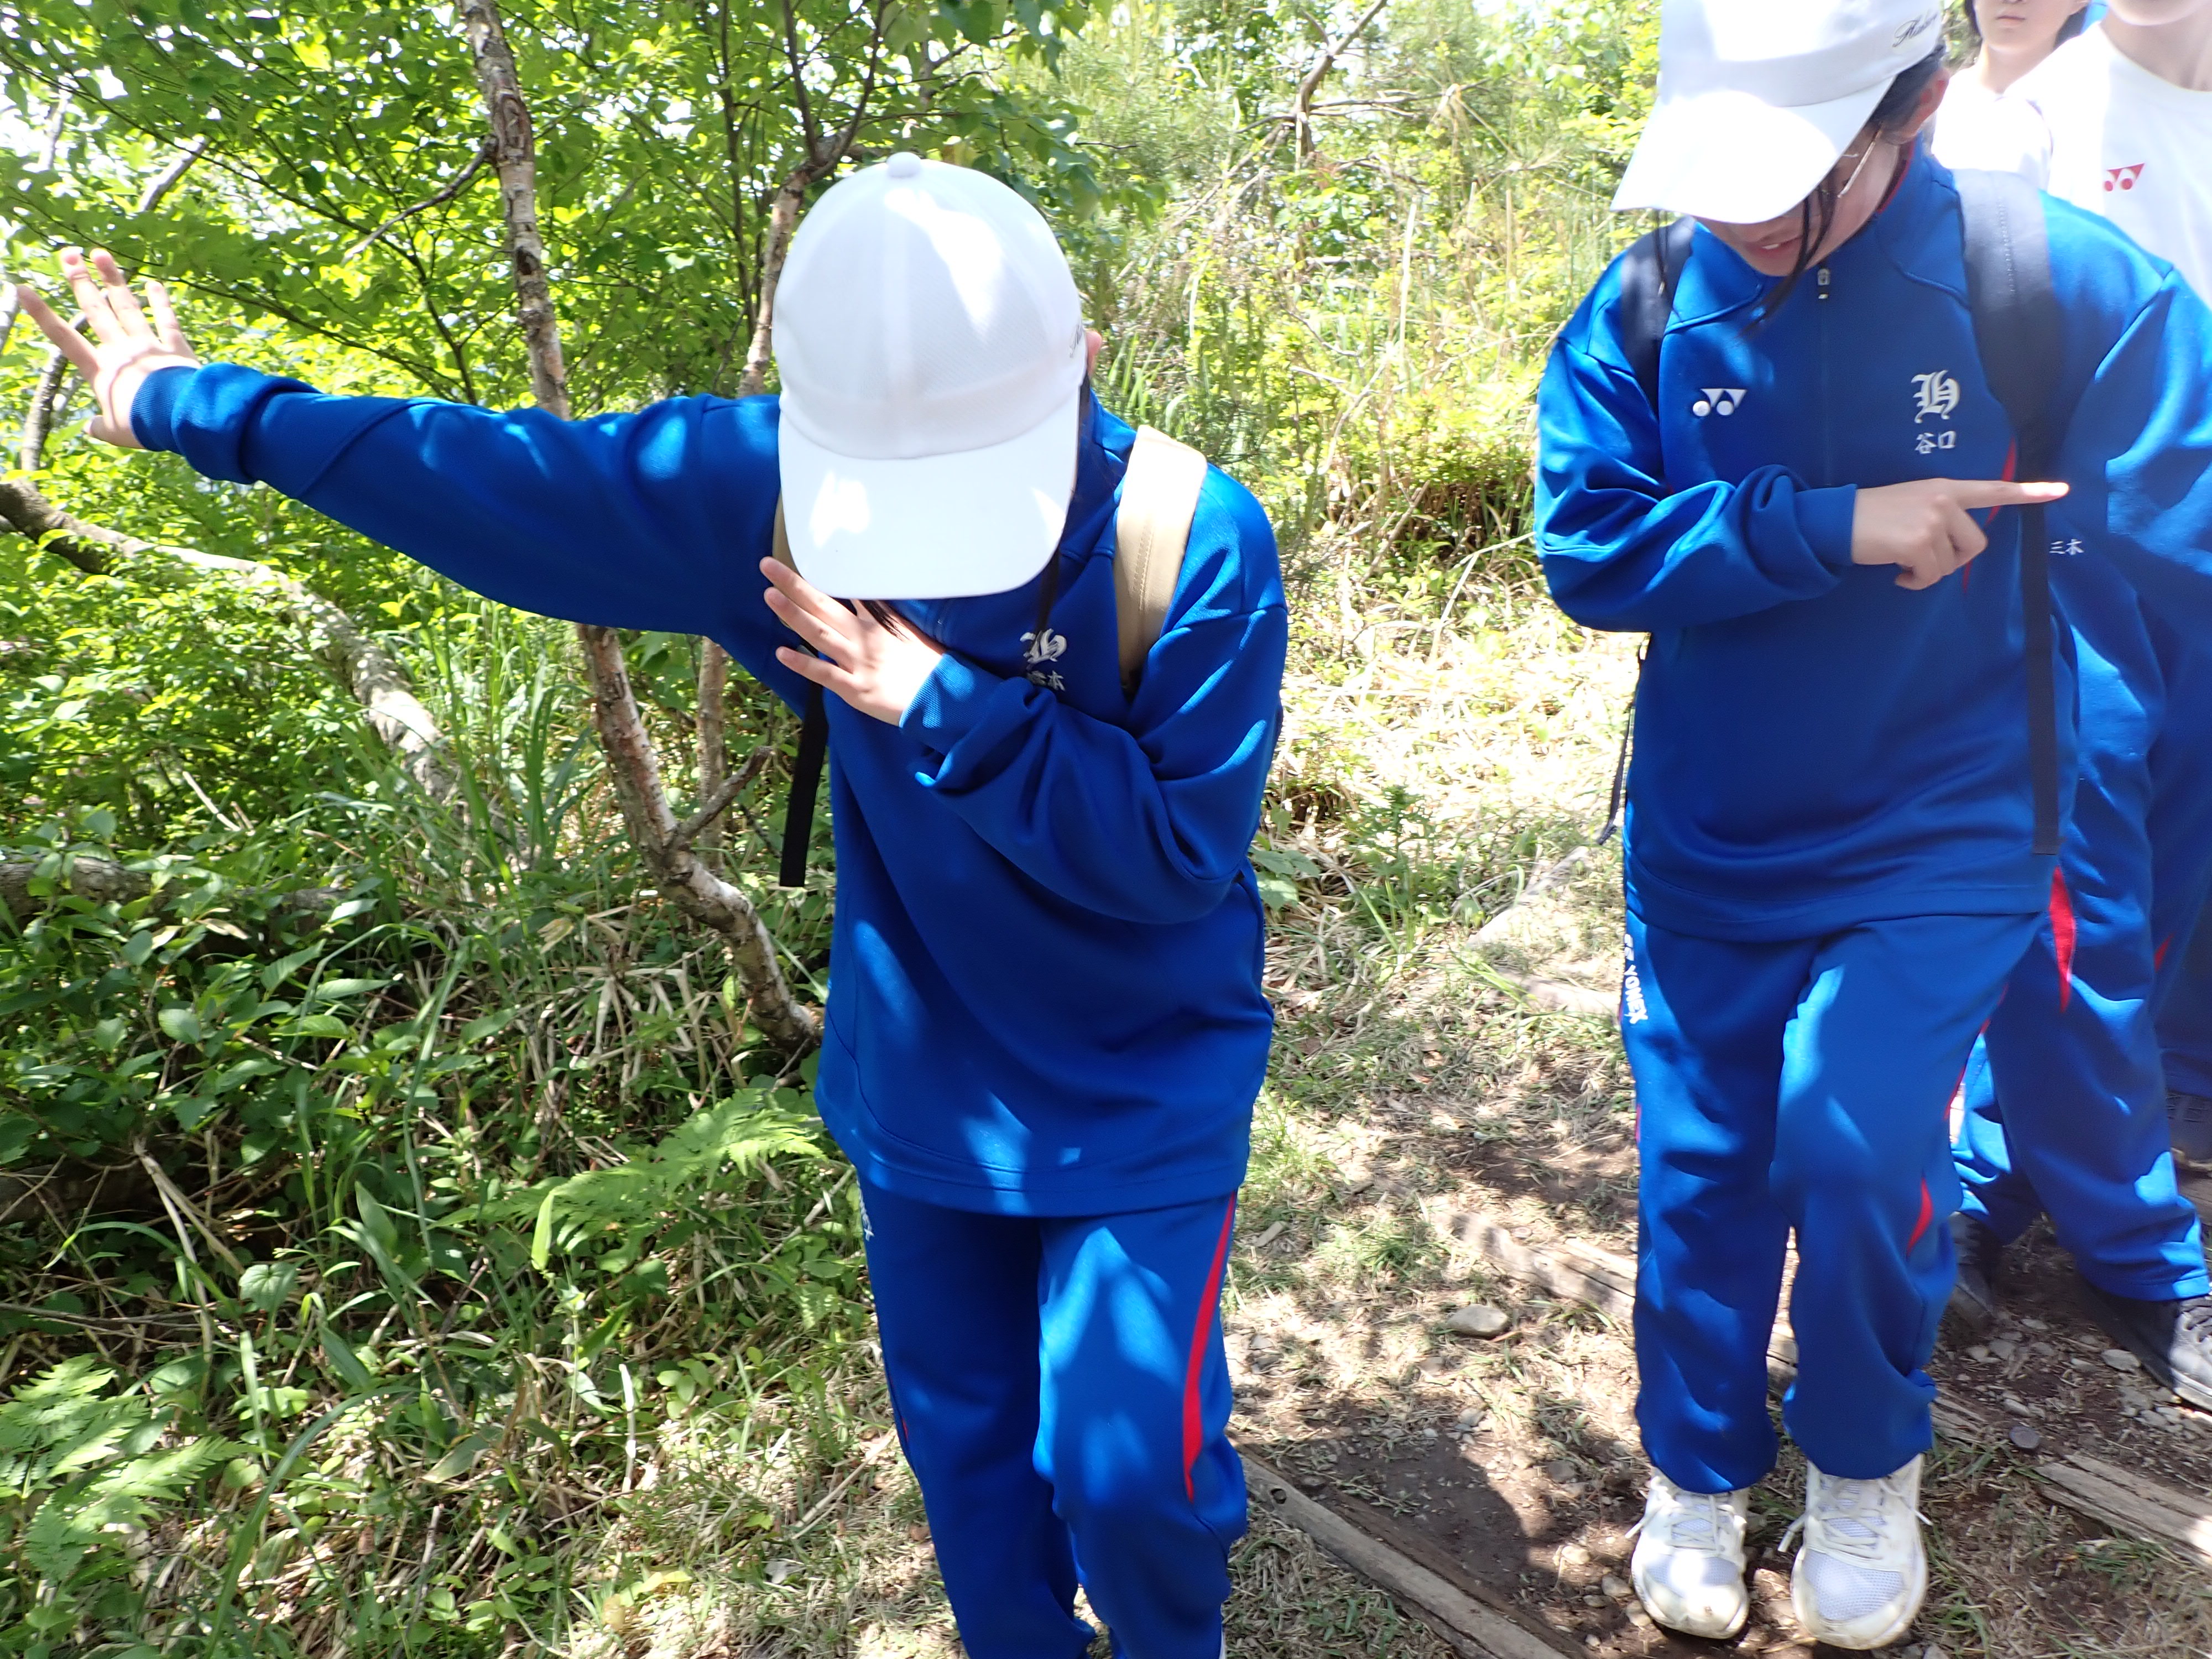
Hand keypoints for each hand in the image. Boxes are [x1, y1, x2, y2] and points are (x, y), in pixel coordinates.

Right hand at [16, 248, 199, 451]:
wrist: (178, 418)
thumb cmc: (141, 426)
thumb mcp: (114, 432)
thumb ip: (100, 426)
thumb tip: (88, 428)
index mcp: (99, 370)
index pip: (63, 337)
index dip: (41, 314)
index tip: (23, 290)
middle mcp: (120, 350)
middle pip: (96, 310)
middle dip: (80, 281)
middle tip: (68, 255)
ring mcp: (148, 345)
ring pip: (127, 306)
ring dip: (113, 279)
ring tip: (101, 253)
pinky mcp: (175, 347)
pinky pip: (167, 320)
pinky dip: (161, 302)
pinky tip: (155, 283)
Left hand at [764, 558, 944, 723]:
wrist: (942, 698)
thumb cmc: (929, 667)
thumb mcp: (907, 633)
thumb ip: (883, 617)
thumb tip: (866, 598)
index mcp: (876, 624)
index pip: (843, 595)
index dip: (819, 578)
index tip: (797, 560)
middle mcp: (863, 638)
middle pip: (823, 606)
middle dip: (794, 585)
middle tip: (767, 565)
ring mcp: (857, 663)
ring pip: (819, 634)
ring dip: (793, 614)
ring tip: (769, 595)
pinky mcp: (856, 689)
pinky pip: (825, 674)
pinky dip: (803, 664)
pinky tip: (782, 652)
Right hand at [1851, 477, 2068, 590]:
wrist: (1835, 520)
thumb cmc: (1870, 516)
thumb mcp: (1911, 504)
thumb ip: (1940, 514)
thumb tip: (1952, 549)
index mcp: (1944, 488)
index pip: (1992, 489)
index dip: (2028, 492)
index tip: (2060, 491)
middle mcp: (1943, 501)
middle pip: (1975, 544)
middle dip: (1954, 560)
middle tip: (1924, 562)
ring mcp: (1932, 521)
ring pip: (1951, 564)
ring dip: (1928, 573)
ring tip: (1903, 565)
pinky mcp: (1918, 543)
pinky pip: (1931, 576)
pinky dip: (1915, 581)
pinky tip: (1896, 574)